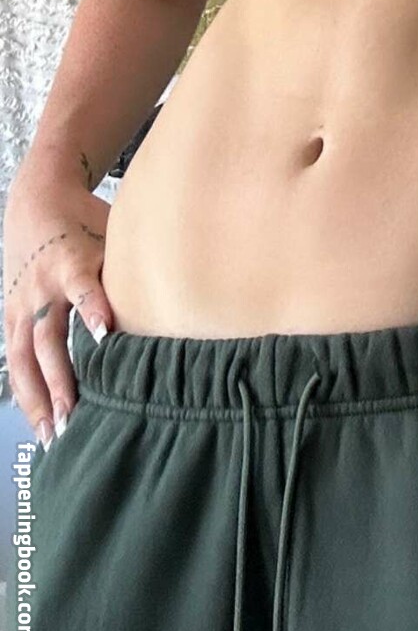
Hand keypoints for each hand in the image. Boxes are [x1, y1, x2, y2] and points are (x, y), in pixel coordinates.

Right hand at [3, 164, 113, 448]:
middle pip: (46, 336)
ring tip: (52, 433)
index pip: (82, 286)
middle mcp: (43, 286)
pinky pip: (15, 359)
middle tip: (73, 414)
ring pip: (24, 357)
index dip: (92, 308)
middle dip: (59, 377)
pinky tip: (39, 422)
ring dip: (38, 396)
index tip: (105, 334)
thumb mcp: (112, 230)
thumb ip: (137, 262)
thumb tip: (186, 289)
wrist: (38, 197)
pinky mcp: (11, 315)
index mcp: (71, 259)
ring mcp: (22, 303)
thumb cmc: (87, 218)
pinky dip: (25, 392)